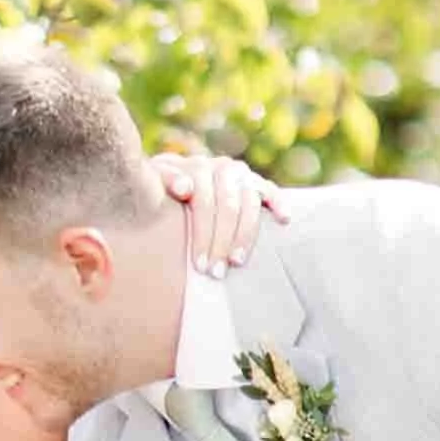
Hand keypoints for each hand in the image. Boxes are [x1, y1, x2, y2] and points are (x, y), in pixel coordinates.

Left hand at [152, 150, 288, 275]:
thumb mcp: (155, 183)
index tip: (198, 265)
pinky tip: (284, 219)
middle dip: (221, 242)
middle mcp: (222, 168)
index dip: (202, 234)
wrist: (173, 180)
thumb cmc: (162, 190)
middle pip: (227, 207)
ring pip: (248, 204)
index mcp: (197, 167)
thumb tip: (183, 188)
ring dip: (245, 235)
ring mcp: (241, 174)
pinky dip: (278, 202)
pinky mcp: (256, 182)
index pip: (204, 201)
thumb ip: (165, 181)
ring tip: (237, 262)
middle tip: (216, 273)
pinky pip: (270, 190)